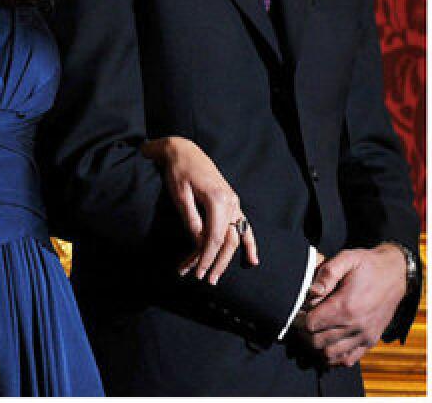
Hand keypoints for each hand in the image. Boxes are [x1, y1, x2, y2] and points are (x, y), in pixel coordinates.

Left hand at [141, 136, 258, 283]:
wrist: (183, 150)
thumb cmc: (179, 171)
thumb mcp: (180, 195)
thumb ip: (192, 219)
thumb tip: (198, 243)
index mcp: (218, 199)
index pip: (214, 237)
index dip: (206, 257)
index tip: (197, 273)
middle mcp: (231, 201)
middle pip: (227, 240)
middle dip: (217, 263)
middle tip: (206, 281)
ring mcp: (234, 202)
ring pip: (235, 236)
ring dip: (226, 258)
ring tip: (216, 276)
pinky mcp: (232, 202)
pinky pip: (243, 226)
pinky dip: (249, 243)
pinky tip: (252, 260)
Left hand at [299, 246, 406, 366]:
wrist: (396, 274)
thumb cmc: (368, 265)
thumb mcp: (347, 258)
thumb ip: (327, 273)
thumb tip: (312, 291)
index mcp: (346, 305)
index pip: (311, 325)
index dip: (301, 318)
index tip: (301, 311)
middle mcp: (356, 325)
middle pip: (317, 342)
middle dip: (306, 333)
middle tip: (304, 322)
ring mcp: (364, 335)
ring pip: (330, 354)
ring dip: (318, 346)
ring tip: (316, 331)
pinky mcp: (371, 340)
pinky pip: (348, 360)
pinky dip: (335, 356)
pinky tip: (330, 342)